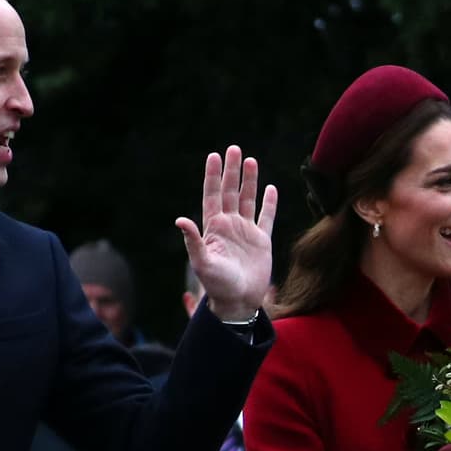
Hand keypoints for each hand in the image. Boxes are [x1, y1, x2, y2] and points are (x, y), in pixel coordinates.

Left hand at [175, 147, 276, 320]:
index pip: (213, 196)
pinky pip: (266, 217)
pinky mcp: (262, 241)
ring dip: (250, 181)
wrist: (239, 301)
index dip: (213, 176)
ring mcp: (246, 232)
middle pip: (230, 192)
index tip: (213, 156)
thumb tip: (180, 219)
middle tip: (233, 149)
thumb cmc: (217, 285)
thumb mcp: (202, 263)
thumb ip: (192, 241)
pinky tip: (270, 188)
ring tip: (251, 161)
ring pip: (248, 200)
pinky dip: (269, 203)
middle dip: (231, 171)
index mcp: (214, 228)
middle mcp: (229, 226)